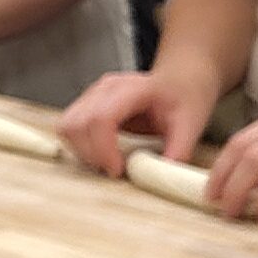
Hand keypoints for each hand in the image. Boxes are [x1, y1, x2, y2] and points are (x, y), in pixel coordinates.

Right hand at [60, 66, 210, 179]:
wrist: (180, 80)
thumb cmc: (185, 98)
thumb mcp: (190, 125)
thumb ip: (177, 151)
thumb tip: (162, 176)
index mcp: (132, 88)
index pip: (102, 118)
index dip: (103, 149)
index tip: (117, 170)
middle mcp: (106, 87)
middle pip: (78, 124)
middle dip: (91, 154)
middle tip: (115, 169)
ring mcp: (92, 93)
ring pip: (67, 126)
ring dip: (81, 150)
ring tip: (107, 161)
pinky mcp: (86, 103)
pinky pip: (68, 127)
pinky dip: (78, 145)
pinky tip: (101, 152)